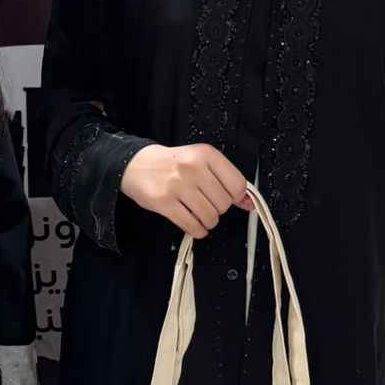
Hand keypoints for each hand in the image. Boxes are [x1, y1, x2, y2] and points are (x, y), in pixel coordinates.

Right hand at [120, 142, 251, 238]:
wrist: (136, 164)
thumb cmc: (172, 164)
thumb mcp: (200, 162)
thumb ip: (225, 180)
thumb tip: (248, 203)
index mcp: (205, 154)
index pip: (237, 184)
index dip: (235, 197)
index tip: (228, 198)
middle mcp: (193, 168)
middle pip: (224, 203)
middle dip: (219, 209)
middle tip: (208, 204)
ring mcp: (178, 185)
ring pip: (210, 217)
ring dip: (208, 221)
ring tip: (200, 214)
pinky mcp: (164, 202)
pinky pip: (192, 225)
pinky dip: (197, 230)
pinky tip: (194, 225)